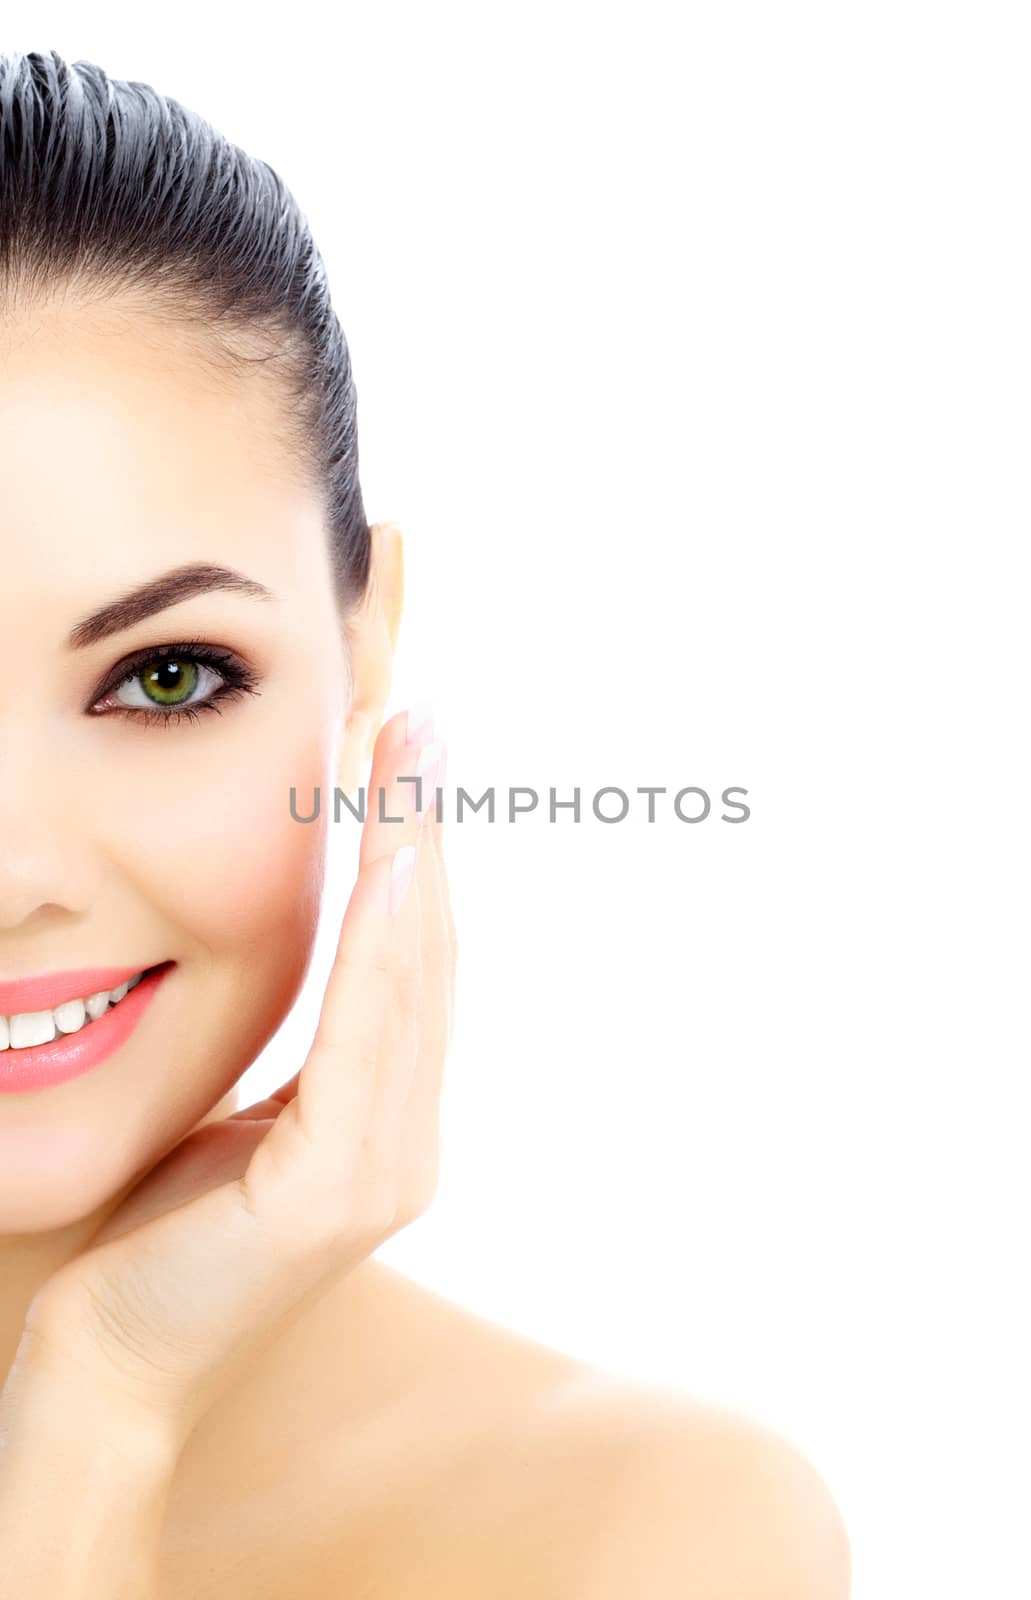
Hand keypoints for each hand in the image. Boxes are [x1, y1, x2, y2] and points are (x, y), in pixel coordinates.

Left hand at [3, 708, 454, 1448]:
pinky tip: (389, 864)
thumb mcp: (239, 1119)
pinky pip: (366, 1042)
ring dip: (414, 861)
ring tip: (412, 759)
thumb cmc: (153, 1239)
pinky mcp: (340, 1192)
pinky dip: (384, 946)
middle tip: (424, 722)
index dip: (416, 858)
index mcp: (386, 1125)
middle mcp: (408, 1144)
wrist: (107, 1369)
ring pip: (409, 983)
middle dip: (426, 831)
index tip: (409, 758)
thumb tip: (319, 965)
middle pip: (426, 957)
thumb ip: (297, 1060)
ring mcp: (386, 1172)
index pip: (409, 967)